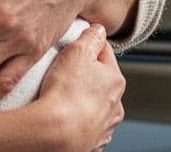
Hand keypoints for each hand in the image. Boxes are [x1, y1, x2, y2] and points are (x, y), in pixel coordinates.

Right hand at [35, 24, 124, 150]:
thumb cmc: (66, 93)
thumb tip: (98, 30)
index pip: (105, 53)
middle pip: (99, 81)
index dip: (87, 46)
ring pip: (93, 105)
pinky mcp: (91, 142)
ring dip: (81, 100)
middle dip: (84, 76)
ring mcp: (104, 126)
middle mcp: (115, 105)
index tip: (74, 48)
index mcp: (116, 80)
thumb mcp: (77, 51)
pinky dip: (76, 121)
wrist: (55, 133)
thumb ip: (90, 37)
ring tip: (61, 97)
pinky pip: (84, 125)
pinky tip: (63, 116)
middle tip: (63, 73)